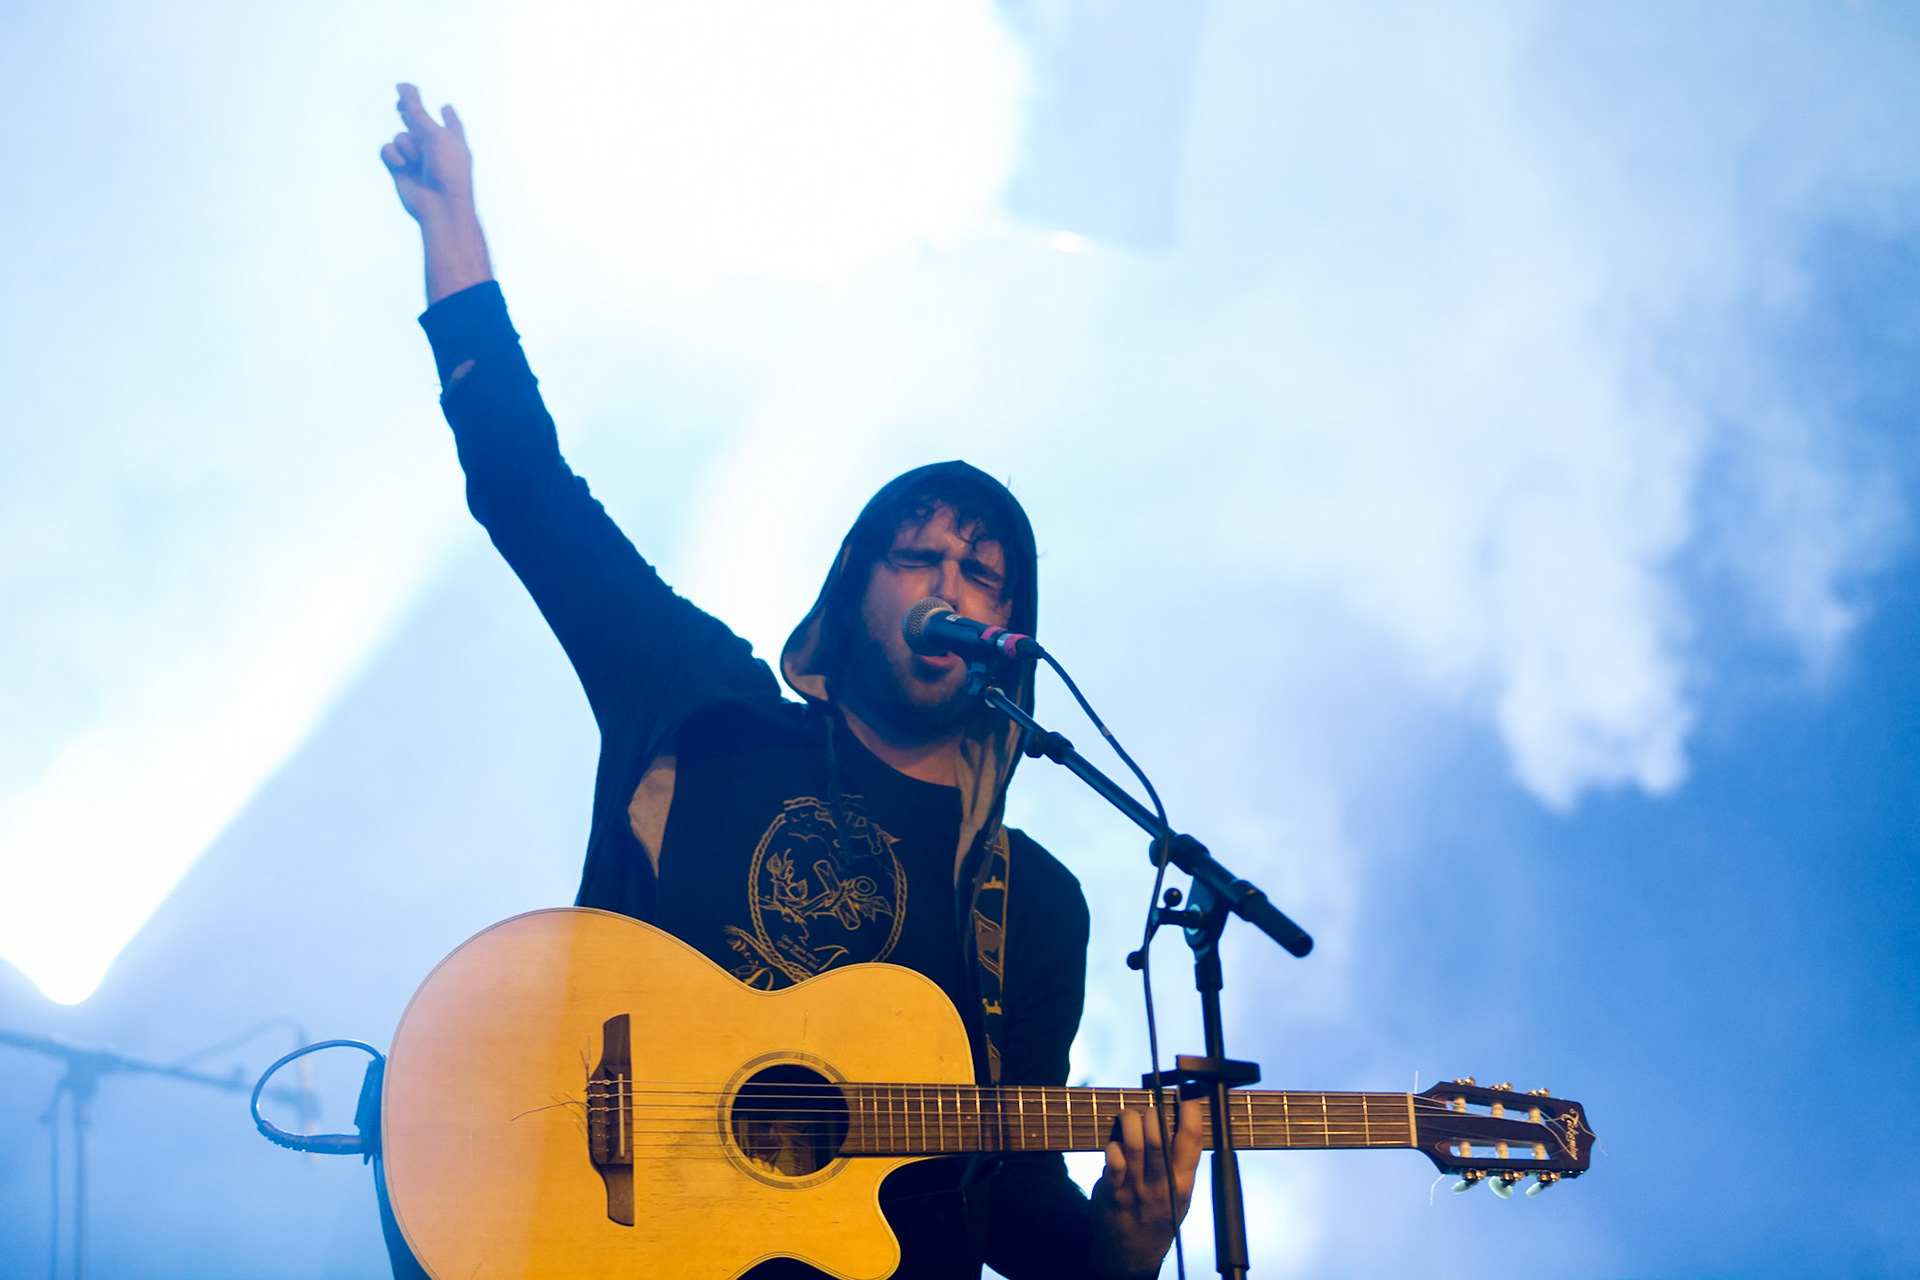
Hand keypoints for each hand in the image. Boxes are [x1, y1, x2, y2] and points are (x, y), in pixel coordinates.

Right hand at [381, 83, 473, 227]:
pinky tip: (401, 165)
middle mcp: (435, 148)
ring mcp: (416, 159)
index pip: (450, 122)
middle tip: (400, 104)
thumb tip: (403, 84)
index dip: (448, 115)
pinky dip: (392, 154)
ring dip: (406, 144)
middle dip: (409, 112)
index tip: (446, 108)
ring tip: (417, 161)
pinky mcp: (399, 169)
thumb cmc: (447, 170)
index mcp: (453, 139)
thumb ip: (417, 110)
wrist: (441, 207)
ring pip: (400, 136)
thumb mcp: (434, 134)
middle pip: (418, 123)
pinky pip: (387, 149)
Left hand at [1089, 1099, 1205, 1277]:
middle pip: (1160, 1137)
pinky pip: (1113, 1161)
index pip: (1193, 1139)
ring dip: (1130, 1121)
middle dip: (1153, 1113)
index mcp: (1184, 1182)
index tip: (1183, 1093)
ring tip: (1129, 1118)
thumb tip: (1182, 1114)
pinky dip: (1113, 1145)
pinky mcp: (1112, 1192)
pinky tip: (1114, 1145)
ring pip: (1135, 1144)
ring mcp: (1136, 1189)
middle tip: (1150, 1110)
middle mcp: (1162, 1185)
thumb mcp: (1181, 1194)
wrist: (1132, 1255)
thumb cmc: (1157, 1214)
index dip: (1190, 1110)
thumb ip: (1183, 1160)